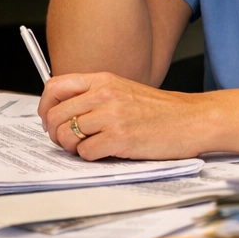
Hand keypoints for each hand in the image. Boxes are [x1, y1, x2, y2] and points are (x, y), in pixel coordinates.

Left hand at [38, 70, 207, 160]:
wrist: (193, 119)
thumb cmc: (162, 110)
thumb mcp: (125, 90)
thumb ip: (96, 96)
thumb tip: (64, 112)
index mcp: (103, 80)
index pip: (54, 88)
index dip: (45, 108)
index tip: (50, 120)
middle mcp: (104, 95)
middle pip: (55, 115)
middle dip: (56, 134)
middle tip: (68, 141)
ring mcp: (111, 116)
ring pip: (65, 135)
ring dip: (72, 147)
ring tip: (88, 147)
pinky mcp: (119, 138)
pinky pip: (85, 152)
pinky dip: (90, 157)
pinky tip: (105, 152)